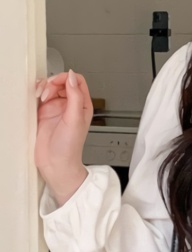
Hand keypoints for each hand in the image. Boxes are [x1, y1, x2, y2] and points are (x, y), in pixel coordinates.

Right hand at [35, 70, 92, 204]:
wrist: (56, 163)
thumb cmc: (69, 148)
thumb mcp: (75, 120)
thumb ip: (75, 97)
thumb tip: (72, 77)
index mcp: (83, 106)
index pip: (78, 82)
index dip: (68, 78)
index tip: (59, 84)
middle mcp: (70, 106)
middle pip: (62, 82)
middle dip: (53, 83)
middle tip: (48, 94)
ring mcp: (57, 108)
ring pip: (50, 87)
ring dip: (44, 87)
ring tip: (42, 98)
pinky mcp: (44, 112)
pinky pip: (40, 96)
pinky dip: (36, 93)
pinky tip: (36, 99)